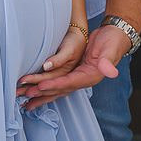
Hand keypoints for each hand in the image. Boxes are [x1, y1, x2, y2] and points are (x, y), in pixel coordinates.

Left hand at [16, 24, 130, 110]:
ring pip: (57, 90)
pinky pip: (58, 83)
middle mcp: (83, 80)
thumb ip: (108, 61)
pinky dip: (47, 88)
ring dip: (41, 96)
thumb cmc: (113, 42)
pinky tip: (36, 92)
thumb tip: (110, 71)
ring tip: (25, 102)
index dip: (54, 84)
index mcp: (90, 76)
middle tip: (24, 94)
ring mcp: (78, 77)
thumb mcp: (110, 50)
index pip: (69, 82)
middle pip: (60, 89)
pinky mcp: (74, 73)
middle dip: (42, 92)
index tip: (39, 85)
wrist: (115, 37)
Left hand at [16, 26, 86, 97]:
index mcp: (77, 75)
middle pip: (54, 90)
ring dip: (37, 99)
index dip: (50, 84)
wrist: (79, 39)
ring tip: (25, 103)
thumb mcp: (70, 48)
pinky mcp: (60, 81)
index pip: (62, 82)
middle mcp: (71, 81)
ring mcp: (65, 82)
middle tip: (24, 92)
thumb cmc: (75, 42)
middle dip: (39, 92)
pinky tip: (32, 102)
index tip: (39, 85)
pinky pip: (50, 93)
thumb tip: (47, 65)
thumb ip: (59, 58)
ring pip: (51, 94)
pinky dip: (41, 98)